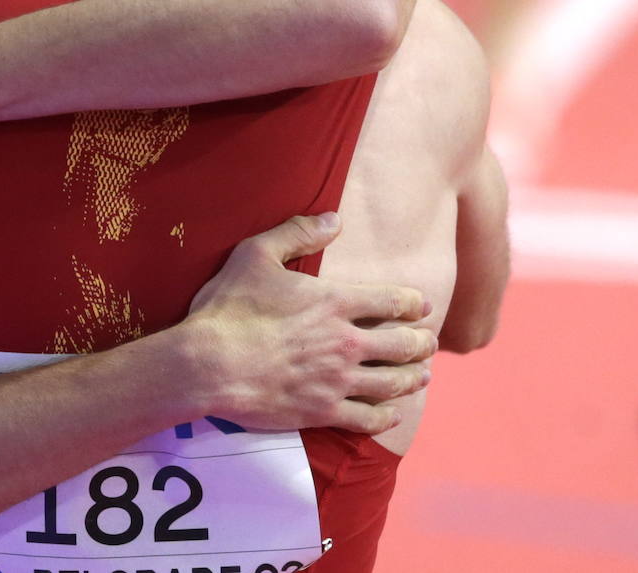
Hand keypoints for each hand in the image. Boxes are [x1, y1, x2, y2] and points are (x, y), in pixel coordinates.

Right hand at [184, 212, 435, 433]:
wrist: (208, 365)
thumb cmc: (229, 308)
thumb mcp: (256, 254)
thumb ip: (297, 233)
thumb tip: (335, 219)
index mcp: (334, 302)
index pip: (391, 301)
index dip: (412, 302)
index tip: (421, 305)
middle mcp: (345, 342)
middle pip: (402, 345)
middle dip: (422, 342)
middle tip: (429, 342)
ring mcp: (336, 381)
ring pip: (392, 383)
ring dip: (413, 378)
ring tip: (422, 376)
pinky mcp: (322, 411)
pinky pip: (367, 418)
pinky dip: (386, 416)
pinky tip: (392, 412)